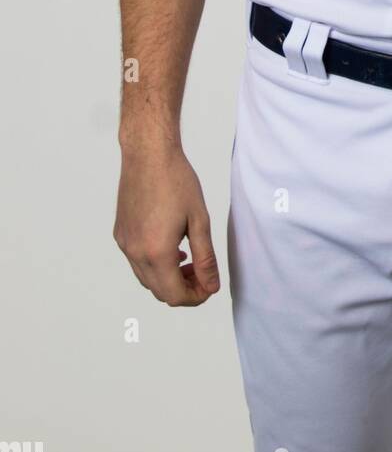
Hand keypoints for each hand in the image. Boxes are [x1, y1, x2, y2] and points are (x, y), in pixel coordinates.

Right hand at [114, 141, 220, 304]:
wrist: (148, 154)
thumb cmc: (176, 180)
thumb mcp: (199, 220)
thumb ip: (206, 258)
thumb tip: (211, 286)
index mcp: (156, 251)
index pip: (175, 295)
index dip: (196, 297)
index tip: (209, 285)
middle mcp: (135, 252)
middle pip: (159, 292)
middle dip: (184, 289)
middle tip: (203, 274)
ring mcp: (124, 243)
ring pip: (147, 278)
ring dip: (169, 278)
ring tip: (190, 260)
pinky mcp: (120, 233)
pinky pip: (137, 262)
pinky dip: (155, 264)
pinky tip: (172, 247)